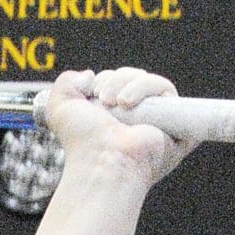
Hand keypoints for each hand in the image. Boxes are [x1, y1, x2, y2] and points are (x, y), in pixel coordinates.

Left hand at [35, 68, 192, 184]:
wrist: (100, 159)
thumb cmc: (82, 143)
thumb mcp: (60, 107)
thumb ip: (66, 83)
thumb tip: (88, 75)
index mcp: (116, 117)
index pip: (120, 82)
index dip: (106, 79)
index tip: (92, 93)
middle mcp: (138, 121)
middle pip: (137, 77)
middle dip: (117, 79)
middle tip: (104, 100)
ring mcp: (158, 124)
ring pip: (153, 82)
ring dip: (131, 83)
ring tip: (118, 104)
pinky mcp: (174, 127)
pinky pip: (168, 92)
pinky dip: (151, 88)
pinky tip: (131, 104)